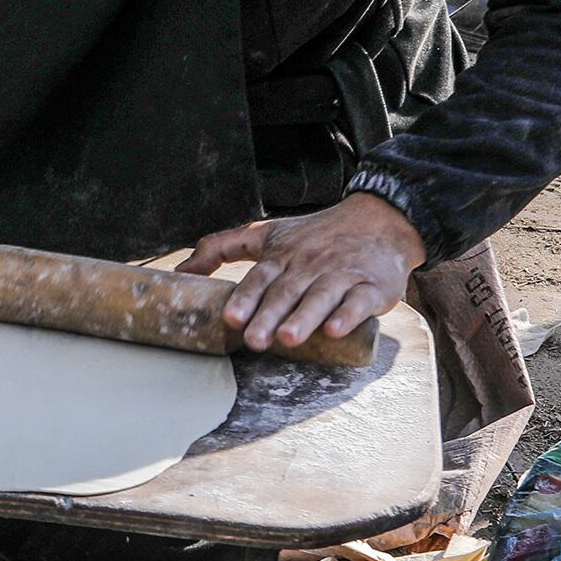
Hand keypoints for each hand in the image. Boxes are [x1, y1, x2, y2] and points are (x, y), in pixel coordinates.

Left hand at [182, 191, 426, 351]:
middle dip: (269, 316)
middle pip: (286, 292)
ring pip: (320, 297)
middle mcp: (309, 265)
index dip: (246, 298)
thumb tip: (181, 271)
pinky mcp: (372, 287)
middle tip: (254, 341)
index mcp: (282, 256)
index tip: (230, 318)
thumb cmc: (314, 234)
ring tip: (288, 339)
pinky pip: (359, 302)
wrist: (379, 219)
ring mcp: (342, 275)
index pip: (260, 278)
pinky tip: (335, 330)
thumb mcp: (265, 234)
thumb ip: (221, 248)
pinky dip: (348, 316)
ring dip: (304, 318)